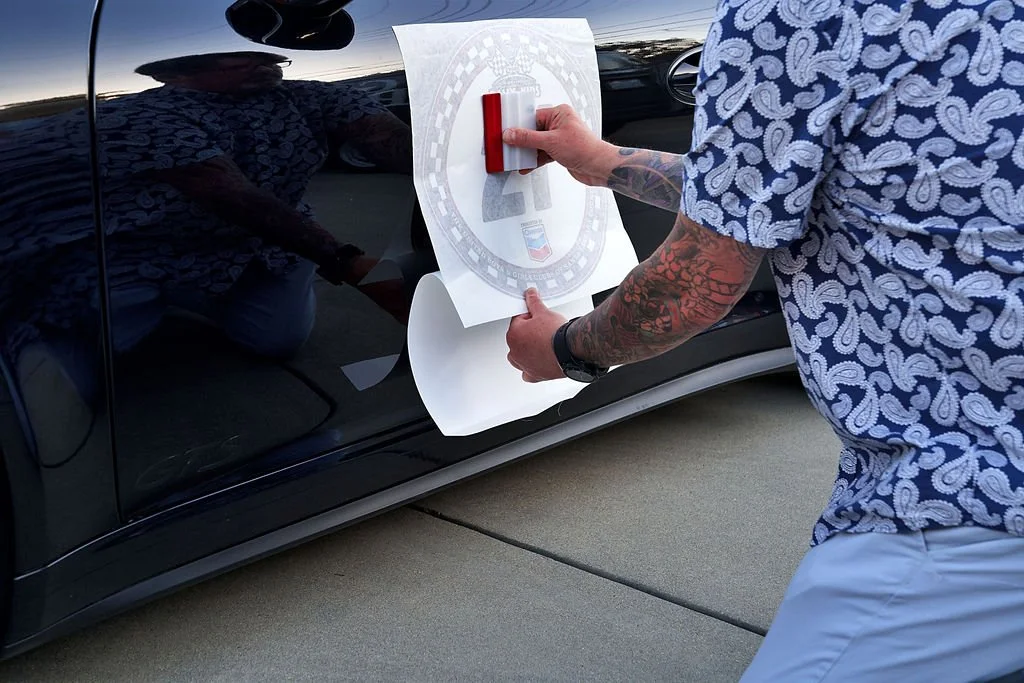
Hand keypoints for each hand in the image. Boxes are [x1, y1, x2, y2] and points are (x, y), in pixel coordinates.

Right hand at [502, 105, 619, 186]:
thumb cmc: (585, 148)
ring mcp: (559, 138)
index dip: (519, 125)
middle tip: (509, 146)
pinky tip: (526, 165)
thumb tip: (511, 134)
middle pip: (533, 131)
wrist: (598, 167)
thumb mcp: (550, 141)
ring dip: (527, 152)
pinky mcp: (560, 151)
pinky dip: (534, 160)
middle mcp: (559, 124)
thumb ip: (528, 138)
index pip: (532, 117)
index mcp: (559, 113)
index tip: (507, 131)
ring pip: (537, 144)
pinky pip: (542, 154)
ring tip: (516, 158)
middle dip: (522, 141)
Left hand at [506, 288, 566, 382]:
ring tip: (542, 345)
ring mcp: (524, 365)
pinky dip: (532, 368)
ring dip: (527, 351)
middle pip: (518, 338)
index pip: (518, 321)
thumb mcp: (544, 312)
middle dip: (528, 334)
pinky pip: (528, 373)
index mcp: (513, 335)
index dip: (530, 317)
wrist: (570, 352)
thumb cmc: (556, 335)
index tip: (539, 318)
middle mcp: (515, 352)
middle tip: (544, 330)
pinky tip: (539, 362)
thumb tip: (530, 294)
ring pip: (519, 356)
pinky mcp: (535, 375)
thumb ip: (534, 302)